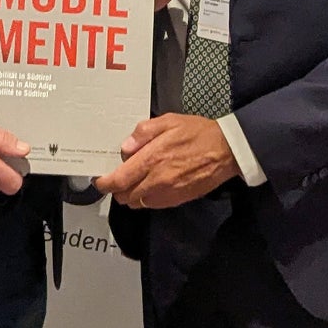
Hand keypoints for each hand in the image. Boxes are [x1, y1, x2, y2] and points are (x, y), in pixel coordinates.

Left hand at [95, 113, 239, 207]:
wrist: (226, 150)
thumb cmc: (198, 133)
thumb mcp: (168, 121)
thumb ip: (143, 133)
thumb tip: (126, 148)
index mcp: (151, 160)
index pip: (118, 180)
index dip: (104, 183)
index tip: (100, 180)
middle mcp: (157, 180)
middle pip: (124, 196)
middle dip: (117, 189)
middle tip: (119, 178)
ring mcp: (168, 193)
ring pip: (138, 203)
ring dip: (132, 195)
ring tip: (136, 181)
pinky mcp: (178, 200)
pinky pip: (154, 205)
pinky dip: (147, 199)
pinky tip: (152, 186)